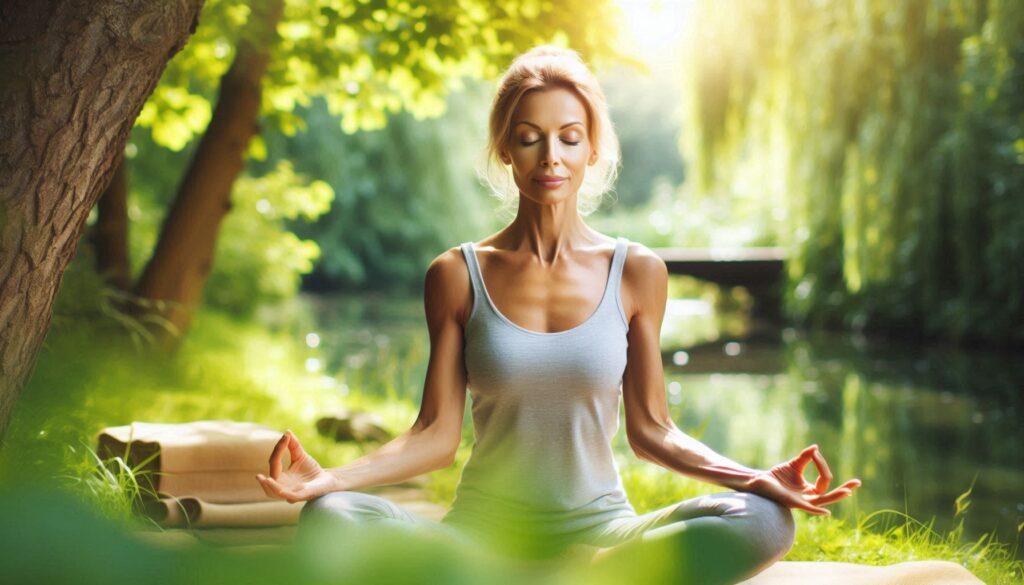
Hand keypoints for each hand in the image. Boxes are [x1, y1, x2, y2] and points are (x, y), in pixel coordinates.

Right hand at [255, 430, 336, 503]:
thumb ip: (294, 446)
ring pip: (276, 494)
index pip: (274, 463)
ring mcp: (293, 492)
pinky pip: (291, 497)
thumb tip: (287, 432)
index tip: (285, 436)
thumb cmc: (312, 469)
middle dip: (263, 481)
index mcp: (281, 476)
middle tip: (258, 476)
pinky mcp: (303, 495)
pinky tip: (280, 490)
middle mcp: (284, 486)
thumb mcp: (301, 455)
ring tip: (265, 481)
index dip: (278, 449)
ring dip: (271, 488)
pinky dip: (284, 493)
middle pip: (270, 483)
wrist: (328, 479)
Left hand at [745, 444, 860, 515]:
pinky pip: (807, 509)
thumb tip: (815, 448)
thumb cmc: (776, 475)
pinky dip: (817, 511)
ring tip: (848, 492)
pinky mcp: (792, 503)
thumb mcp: (794, 464)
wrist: (759, 481)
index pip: (825, 479)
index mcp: (809, 490)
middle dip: (845, 489)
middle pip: (830, 495)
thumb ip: (805, 457)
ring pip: (822, 501)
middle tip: (858, 482)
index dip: (822, 465)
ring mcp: (802, 501)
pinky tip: (826, 512)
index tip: (814, 453)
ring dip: (835, 496)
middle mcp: (808, 497)